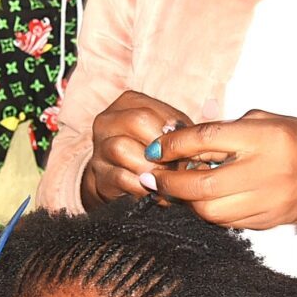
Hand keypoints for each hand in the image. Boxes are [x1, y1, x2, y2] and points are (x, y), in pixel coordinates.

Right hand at [81, 90, 193, 207]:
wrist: (121, 179)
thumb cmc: (153, 151)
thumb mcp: (167, 133)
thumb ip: (181, 130)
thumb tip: (197, 141)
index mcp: (127, 102)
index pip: (151, 109)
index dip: (173, 130)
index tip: (190, 148)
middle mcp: (108, 121)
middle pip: (137, 121)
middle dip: (163, 145)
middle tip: (181, 164)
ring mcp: (99, 148)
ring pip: (122, 148)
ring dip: (151, 166)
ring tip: (169, 179)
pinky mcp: (100, 176)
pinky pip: (121, 177)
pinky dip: (144, 187)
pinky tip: (159, 193)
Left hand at [145, 114, 296, 238]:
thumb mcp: (267, 121)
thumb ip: (226, 128)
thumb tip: (179, 136)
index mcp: (267, 138)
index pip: (209, 139)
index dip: (175, 144)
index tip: (156, 147)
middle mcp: (267, 172)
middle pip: (203, 183)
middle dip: (171, 180)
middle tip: (153, 174)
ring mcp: (267, 202)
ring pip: (209, 209)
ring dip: (185, 199)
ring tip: (176, 186)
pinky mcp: (264, 222)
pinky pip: (223, 221)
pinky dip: (205, 210)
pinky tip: (199, 198)